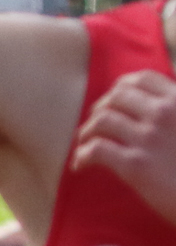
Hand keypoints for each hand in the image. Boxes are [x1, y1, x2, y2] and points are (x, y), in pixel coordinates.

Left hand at [75, 70, 175, 224]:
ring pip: (101, 121)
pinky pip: (96, 150)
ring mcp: (149, 138)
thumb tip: (151, 105)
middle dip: (100, 109)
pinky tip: (81, 165)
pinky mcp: (136, 165)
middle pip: (116, 97)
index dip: (121, 88)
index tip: (114, 101)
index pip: (142, 79)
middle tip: (96, 125)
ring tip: (86, 143)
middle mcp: (165, 113)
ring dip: (87, 132)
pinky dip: (82, 156)